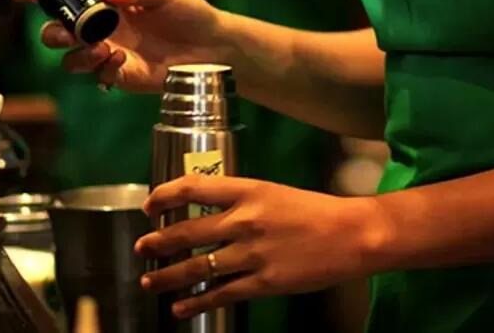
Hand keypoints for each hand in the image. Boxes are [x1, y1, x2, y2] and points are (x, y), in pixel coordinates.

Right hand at [26, 0, 223, 91]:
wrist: (213, 45)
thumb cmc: (190, 12)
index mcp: (110, 4)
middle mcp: (105, 29)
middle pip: (59, 33)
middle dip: (54, 33)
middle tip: (69, 33)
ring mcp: (110, 53)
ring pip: (71, 59)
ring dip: (77, 54)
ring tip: (102, 48)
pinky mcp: (121, 74)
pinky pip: (98, 75)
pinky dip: (102, 67)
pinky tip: (121, 58)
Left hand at [137, 176, 390, 319]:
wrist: (351, 234)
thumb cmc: (314, 211)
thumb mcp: (275, 193)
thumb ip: (242, 201)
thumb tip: (207, 214)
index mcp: (249, 190)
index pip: (193, 187)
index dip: (164, 196)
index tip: (150, 205)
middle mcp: (246, 219)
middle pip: (187, 231)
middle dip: (158, 242)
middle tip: (143, 247)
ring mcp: (253, 253)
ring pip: (197, 266)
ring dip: (167, 276)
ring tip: (149, 280)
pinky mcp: (263, 282)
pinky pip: (220, 293)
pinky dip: (195, 301)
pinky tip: (180, 307)